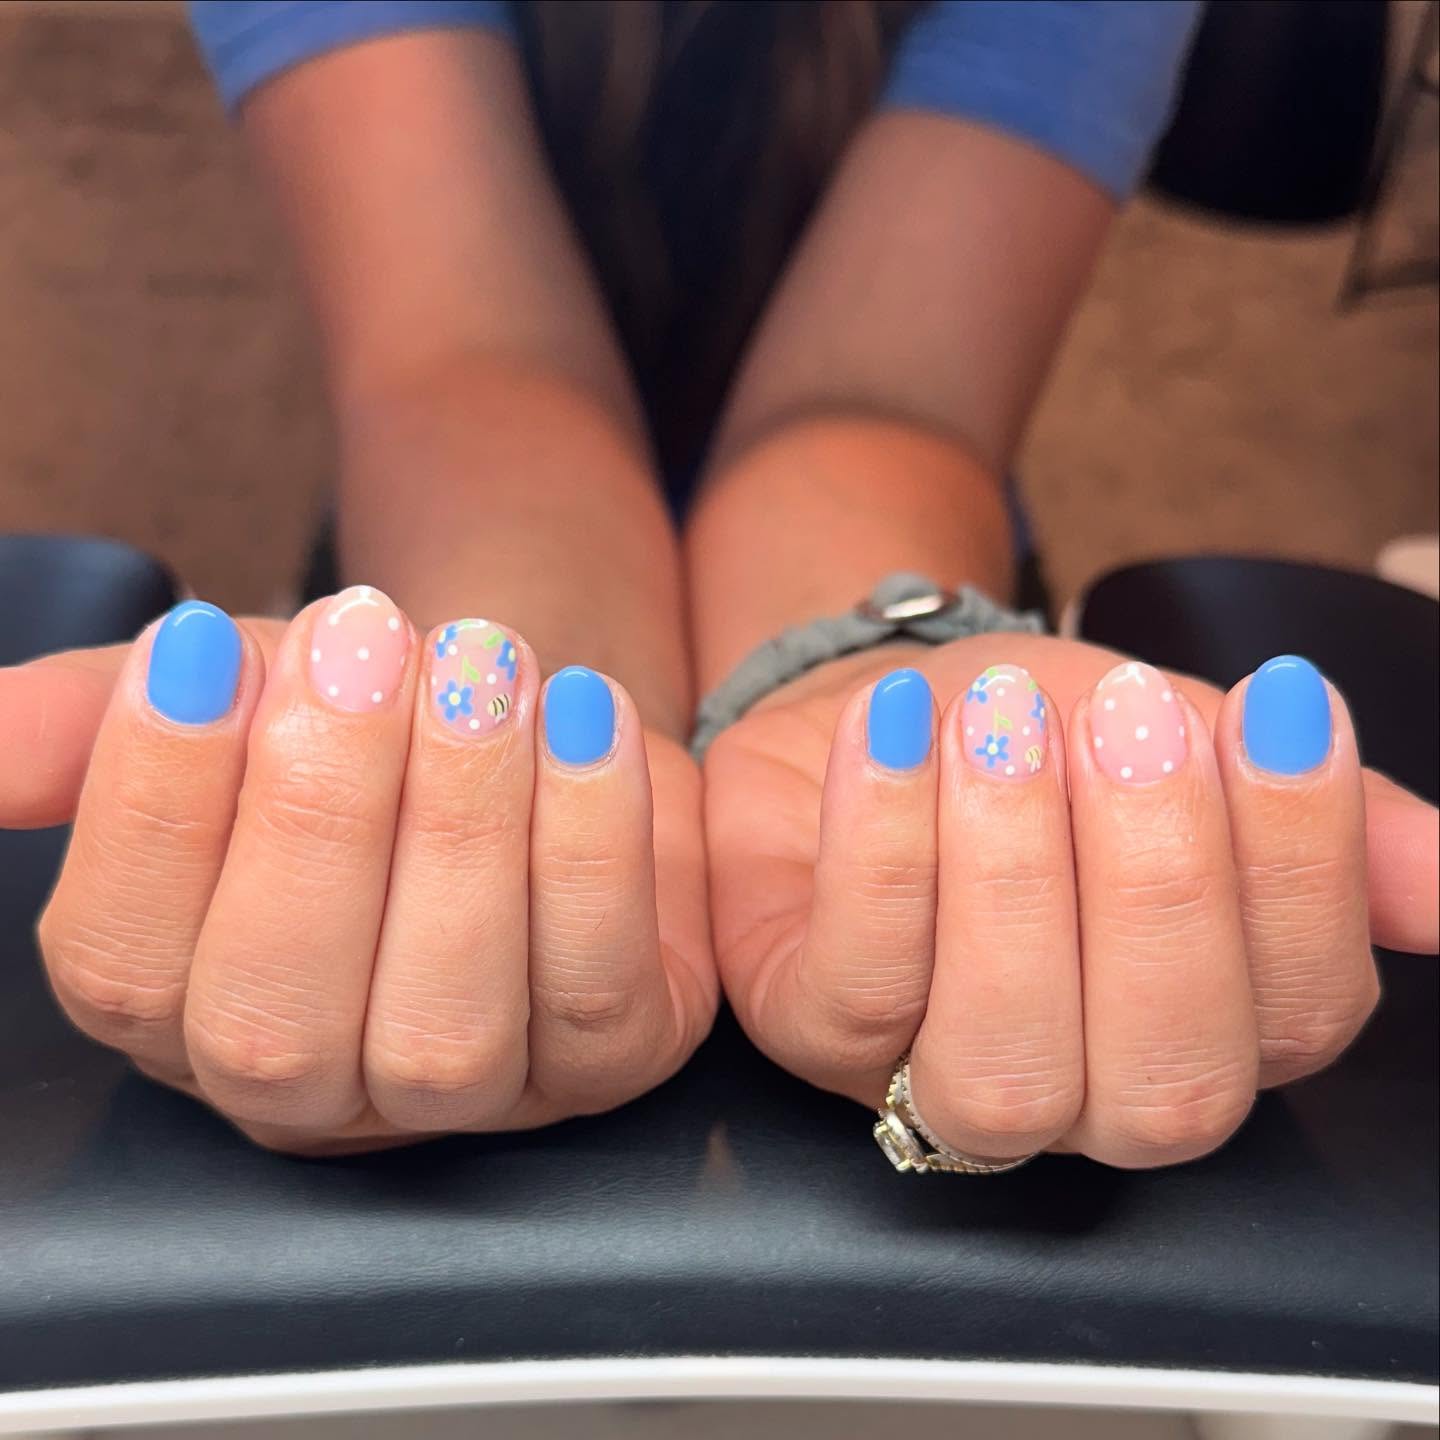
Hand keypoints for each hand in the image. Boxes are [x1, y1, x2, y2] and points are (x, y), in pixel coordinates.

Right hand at [3, 589, 715, 1153]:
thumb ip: (98, 719)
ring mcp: (469, 1092)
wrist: (534, 724)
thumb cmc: (370, 726)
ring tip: (478, 669)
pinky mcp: (607, 1060)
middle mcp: (319, 1084)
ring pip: (443, 1021)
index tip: (201, 648)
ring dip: (458, 825)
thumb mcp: (232, 697)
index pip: (124, 966)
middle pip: (280, 1016)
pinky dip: (590, 846)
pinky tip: (583, 720)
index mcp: (188, 1008)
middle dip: (319, 813)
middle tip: (360, 645)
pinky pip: (595, 986)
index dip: (155, 808)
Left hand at [704, 634, 1438, 1168]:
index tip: (1279, 704)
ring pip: (1005, 1059)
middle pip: (1165, 1080)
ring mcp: (934, 1077)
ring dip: (1016, 875)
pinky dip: (882, 844)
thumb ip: (1319, 822)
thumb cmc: (1035, 738)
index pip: (1302, 1013)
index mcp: (1204, 1025)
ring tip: (1005, 724)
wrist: (877, 709)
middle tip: (1128, 724)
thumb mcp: (1186, 745)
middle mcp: (1083, 1087)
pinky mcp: (813, 1034)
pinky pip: (855, 984)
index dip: (1299, 867)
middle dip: (1160, 889)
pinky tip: (896, 730)